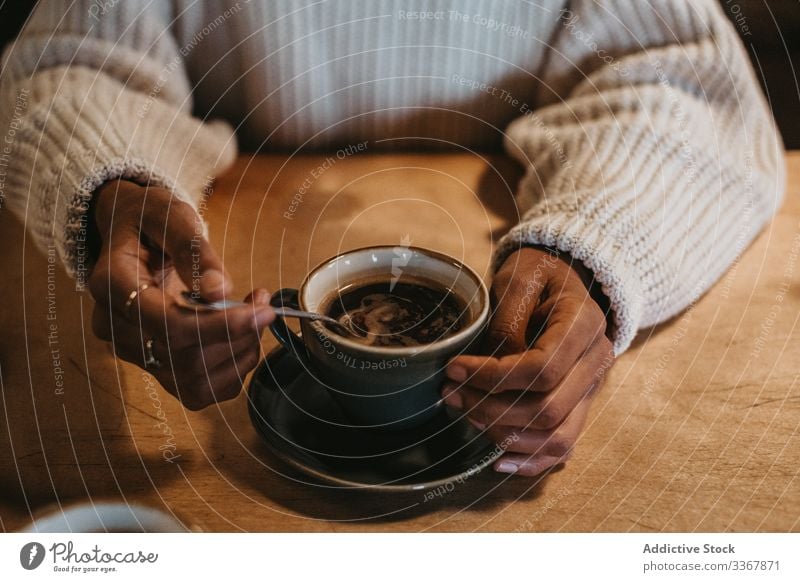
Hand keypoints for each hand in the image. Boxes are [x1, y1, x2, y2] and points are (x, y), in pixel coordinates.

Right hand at [88, 179, 274, 409]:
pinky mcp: (155, 366)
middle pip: (183, 359)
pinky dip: (232, 368)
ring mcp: (133, 351)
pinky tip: (242, 336)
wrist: (131, 232)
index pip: (167, 325)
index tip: (263, 310)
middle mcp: (115, 327)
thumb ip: (194, 249)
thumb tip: (221, 290)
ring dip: (239, 354)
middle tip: (264, 304)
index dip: (221, 325)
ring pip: (194, 381)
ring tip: (255, 315)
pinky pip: (199, 389)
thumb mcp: (171, 215)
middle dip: (237, 337)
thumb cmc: (150, 220)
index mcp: (112, 284)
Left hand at [442, 247, 613, 475]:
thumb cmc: (538, 274)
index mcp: (585, 324)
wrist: (564, 278)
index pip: (542, 369)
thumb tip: (495, 362)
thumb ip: (508, 319)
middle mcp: (597, 361)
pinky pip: (564, 446)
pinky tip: (498, 460)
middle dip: (491, 408)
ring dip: (504, 433)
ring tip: (465, 414)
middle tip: (450, 394)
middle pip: (548, 408)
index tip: (454, 369)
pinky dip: (532, 460)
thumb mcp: (520, 278)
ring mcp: (592, 387)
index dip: (492, 376)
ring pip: (556, 435)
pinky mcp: (580, 405)